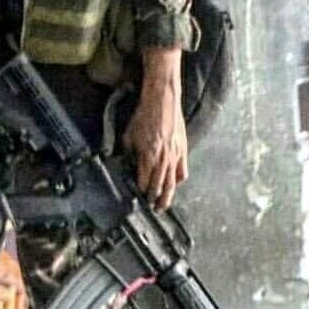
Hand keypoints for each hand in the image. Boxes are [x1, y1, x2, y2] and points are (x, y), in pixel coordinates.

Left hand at [122, 47, 187, 211]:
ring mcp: (174, 154)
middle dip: (155, 199)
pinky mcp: (182, 149)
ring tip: (164, 205)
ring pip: (172, 182)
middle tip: (153, 209)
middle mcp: (163, 158)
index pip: (144, 181)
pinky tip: (177, 184)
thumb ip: (128, 151)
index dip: (141, 191)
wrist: (162, 100)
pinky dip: (179, 179)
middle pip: (160, 186)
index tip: (139, 197)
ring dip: (168, 195)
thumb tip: (125, 161)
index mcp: (148, 155)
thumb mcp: (129, 134)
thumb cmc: (145, 114)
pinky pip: (182, 169)